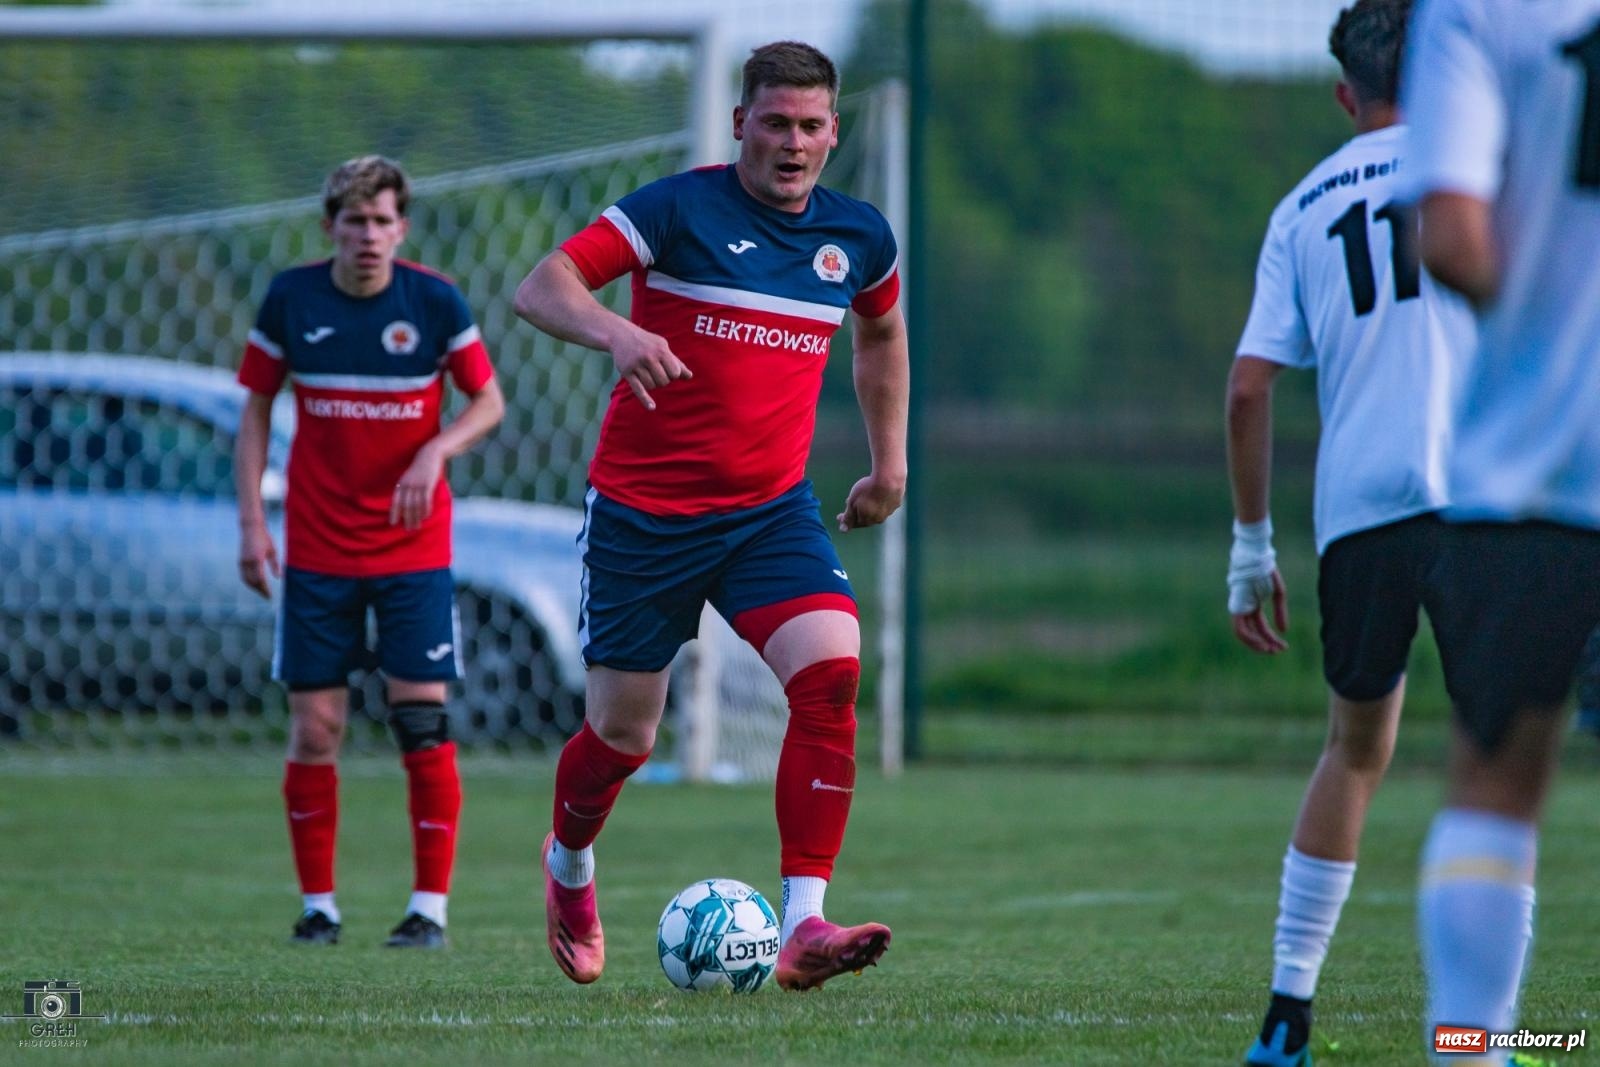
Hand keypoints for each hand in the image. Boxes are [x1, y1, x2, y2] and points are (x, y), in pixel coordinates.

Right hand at [238, 523, 280, 599]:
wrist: (250, 528)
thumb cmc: (265, 538)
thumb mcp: (273, 550)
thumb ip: (275, 565)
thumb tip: (278, 578)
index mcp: (257, 559)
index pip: (260, 579)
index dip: (264, 589)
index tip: (270, 596)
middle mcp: (248, 562)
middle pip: (253, 582)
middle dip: (260, 590)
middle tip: (267, 596)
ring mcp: (242, 561)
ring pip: (246, 580)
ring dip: (253, 588)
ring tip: (262, 592)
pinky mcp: (240, 561)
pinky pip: (243, 575)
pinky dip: (249, 582)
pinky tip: (256, 584)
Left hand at [391, 445, 444, 529]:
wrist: (430, 454)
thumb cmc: (420, 467)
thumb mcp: (409, 476)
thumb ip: (405, 487)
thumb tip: (404, 501)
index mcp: (401, 483)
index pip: (396, 501)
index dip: (394, 512)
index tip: (393, 523)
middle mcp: (408, 485)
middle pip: (406, 506)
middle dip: (407, 519)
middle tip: (408, 529)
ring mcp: (418, 485)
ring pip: (415, 505)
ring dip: (416, 517)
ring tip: (417, 526)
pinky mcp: (427, 485)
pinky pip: (425, 500)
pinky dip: (425, 510)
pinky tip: (426, 517)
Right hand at [611, 325, 690, 410]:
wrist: (621, 335)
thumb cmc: (647, 342)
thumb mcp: (662, 347)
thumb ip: (676, 362)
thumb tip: (690, 376)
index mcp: (660, 350)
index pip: (675, 373)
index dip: (673, 375)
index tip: (668, 370)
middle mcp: (649, 357)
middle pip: (664, 381)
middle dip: (662, 380)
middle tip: (656, 372)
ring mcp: (636, 365)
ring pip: (652, 386)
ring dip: (652, 384)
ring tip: (648, 374)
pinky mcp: (626, 372)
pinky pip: (638, 389)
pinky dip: (645, 400)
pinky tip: (652, 407)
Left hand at [837, 471, 905, 531]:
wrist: (889, 478)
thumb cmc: (868, 490)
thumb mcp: (852, 503)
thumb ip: (848, 517)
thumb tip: (843, 530)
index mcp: (867, 520)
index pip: (855, 524)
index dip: (846, 520)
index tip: (838, 516)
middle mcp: (879, 519)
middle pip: (866, 519)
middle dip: (857, 514)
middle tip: (850, 506)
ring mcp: (890, 510)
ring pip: (877, 512)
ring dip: (869, 508)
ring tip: (863, 499)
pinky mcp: (897, 502)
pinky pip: (886, 504)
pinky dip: (880, 501)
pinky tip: (878, 494)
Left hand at [1228, 518, 1288, 652]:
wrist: (1255, 556)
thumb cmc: (1266, 570)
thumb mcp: (1278, 592)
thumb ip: (1280, 611)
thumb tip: (1283, 631)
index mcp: (1253, 604)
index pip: (1261, 626)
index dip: (1271, 638)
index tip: (1283, 645)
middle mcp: (1244, 608)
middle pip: (1253, 632)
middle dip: (1265, 643)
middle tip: (1277, 651)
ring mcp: (1239, 607)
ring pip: (1244, 633)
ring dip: (1256, 644)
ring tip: (1269, 650)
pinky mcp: (1236, 606)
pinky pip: (1239, 628)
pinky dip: (1249, 637)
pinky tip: (1261, 642)